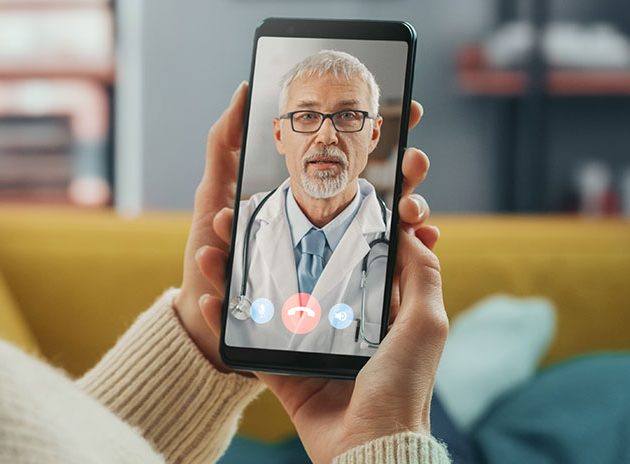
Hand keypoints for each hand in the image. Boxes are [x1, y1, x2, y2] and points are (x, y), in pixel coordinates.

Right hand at [185, 84, 446, 460]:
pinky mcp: (276, 366)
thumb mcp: (425, 322)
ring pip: (260, 290)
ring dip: (232, 263)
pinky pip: (243, 333)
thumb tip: (413, 232)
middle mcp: (333, 318)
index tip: (299, 191)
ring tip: (211, 237)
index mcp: (369, 306)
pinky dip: (221, 310)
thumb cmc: (403, 385)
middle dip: (261, 234)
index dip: (321, 220)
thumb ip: (420, 276)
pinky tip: (204, 286)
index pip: (342, 251)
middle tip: (238, 207)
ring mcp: (301, 340)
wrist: (369, 444)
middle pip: (290, 264)